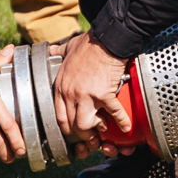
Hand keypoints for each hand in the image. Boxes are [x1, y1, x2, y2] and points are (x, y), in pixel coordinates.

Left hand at [51, 32, 133, 156]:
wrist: (106, 40)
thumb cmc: (89, 44)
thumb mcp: (67, 48)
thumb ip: (58, 52)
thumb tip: (52, 50)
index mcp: (61, 86)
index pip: (59, 116)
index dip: (67, 128)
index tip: (75, 131)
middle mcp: (70, 93)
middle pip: (72, 124)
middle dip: (82, 134)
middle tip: (92, 137)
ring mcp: (86, 95)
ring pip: (85, 125)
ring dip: (96, 131)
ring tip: (104, 130)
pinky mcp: (103, 94)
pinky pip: (113, 114)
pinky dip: (122, 122)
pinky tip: (126, 127)